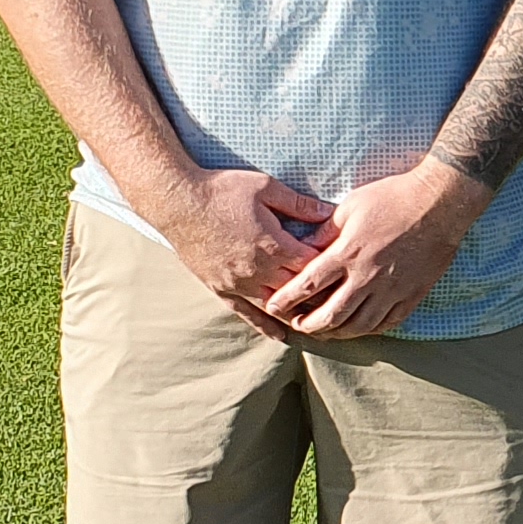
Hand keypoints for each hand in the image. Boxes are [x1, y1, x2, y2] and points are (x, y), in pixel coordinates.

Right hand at [155, 164, 335, 316]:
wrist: (177, 201)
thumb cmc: (222, 189)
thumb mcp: (265, 187)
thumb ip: (299, 204)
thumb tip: (330, 213)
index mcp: (273, 245)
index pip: (312, 266)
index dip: (331, 268)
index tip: (345, 269)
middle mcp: (258, 270)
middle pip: (297, 292)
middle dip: (319, 296)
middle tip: (341, 301)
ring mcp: (238, 283)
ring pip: (275, 308)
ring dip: (296, 315)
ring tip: (319, 323)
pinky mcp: (220, 288)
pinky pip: (245, 313)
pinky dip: (264, 326)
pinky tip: (280, 336)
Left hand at [267, 157, 492, 338]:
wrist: (440, 203)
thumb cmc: (393, 198)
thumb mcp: (351, 206)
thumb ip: (325, 230)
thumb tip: (303, 246)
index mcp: (348, 252)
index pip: (308, 284)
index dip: (286, 299)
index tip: (272, 307)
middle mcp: (368, 276)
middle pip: (331, 314)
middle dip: (308, 325)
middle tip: (297, 327)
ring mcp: (391, 289)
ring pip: (359, 326)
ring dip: (337, 333)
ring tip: (325, 332)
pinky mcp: (412, 294)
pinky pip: (387, 323)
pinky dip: (369, 330)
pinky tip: (360, 328)